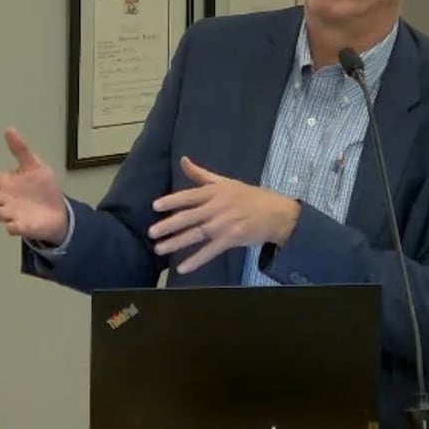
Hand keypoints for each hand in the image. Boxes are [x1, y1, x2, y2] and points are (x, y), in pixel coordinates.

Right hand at [0, 127, 67, 244]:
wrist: (58, 211)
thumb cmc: (42, 189)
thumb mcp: (34, 165)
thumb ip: (21, 150)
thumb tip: (9, 129)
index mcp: (6, 184)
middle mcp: (5, 200)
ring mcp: (13, 214)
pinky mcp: (25, 226)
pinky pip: (18, 228)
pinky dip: (14, 227)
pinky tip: (11, 226)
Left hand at [148, 156, 299, 273]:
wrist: (276, 214)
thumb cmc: (250, 197)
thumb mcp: (226, 182)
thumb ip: (201, 174)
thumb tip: (183, 160)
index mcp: (215, 192)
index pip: (189, 196)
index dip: (172, 201)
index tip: (155, 206)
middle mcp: (217, 207)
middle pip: (189, 217)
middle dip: (169, 225)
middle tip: (151, 232)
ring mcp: (224, 225)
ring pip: (196, 234)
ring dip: (176, 242)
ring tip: (159, 249)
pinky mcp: (231, 240)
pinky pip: (210, 252)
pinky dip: (195, 260)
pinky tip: (182, 268)